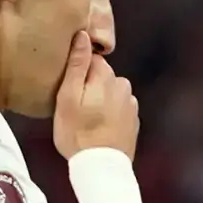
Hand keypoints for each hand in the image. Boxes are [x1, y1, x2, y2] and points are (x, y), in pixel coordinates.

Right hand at [53, 30, 139, 159]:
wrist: (102, 167)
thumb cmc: (78, 132)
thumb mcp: (68, 97)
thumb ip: (77, 65)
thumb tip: (83, 35)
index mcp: (106, 76)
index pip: (91, 59)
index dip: (78, 70)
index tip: (68, 86)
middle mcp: (123, 86)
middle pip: (102, 76)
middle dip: (90, 86)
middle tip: (75, 106)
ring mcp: (131, 104)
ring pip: (111, 93)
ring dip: (101, 100)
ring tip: (87, 119)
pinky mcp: (134, 121)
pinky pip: (118, 109)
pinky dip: (110, 114)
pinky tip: (100, 127)